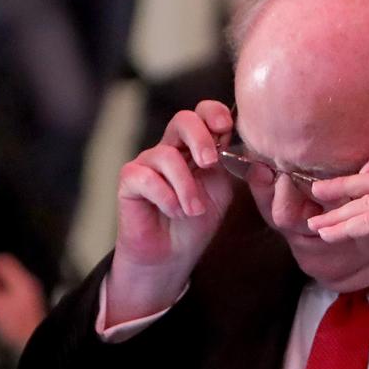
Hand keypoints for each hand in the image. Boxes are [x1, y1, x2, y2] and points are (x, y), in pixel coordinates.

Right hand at [0, 254, 47, 353]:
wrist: (35, 340)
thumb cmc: (17, 324)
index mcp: (22, 280)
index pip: (4, 260)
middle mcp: (28, 283)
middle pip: (7, 270)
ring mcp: (30, 292)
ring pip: (10, 281)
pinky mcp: (29, 303)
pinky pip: (13, 291)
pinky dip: (3, 293)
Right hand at [107, 101, 234, 323]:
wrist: (172, 254)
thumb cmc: (195, 221)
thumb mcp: (221, 188)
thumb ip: (228, 162)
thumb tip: (239, 139)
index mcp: (194, 146)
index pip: (202, 113)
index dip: (214, 113)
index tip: (226, 128)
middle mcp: (170, 148)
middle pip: (182, 120)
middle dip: (200, 138)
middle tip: (209, 164)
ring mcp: (148, 162)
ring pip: (167, 154)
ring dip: (186, 186)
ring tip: (193, 210)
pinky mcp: (129, 180)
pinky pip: (147, 177)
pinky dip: (166, 197)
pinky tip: (174, 212)